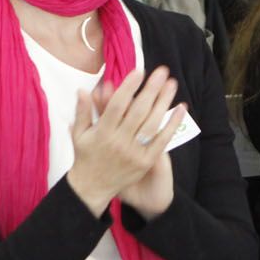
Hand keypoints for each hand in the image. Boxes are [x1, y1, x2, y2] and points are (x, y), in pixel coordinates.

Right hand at [66, 67, 183, 216]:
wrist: (92, 188)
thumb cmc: (85, 156)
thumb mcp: (79, 133)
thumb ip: (83, 111)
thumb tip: (83, 89)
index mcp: (102, 132)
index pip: (117, 106)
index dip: (128, 88)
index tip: (138, 71)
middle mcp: (119, 142)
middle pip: (138, 111)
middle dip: (150, 89)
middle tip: (161, 71)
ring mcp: (134, 153)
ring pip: (151, 123)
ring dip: (163, 102)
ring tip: (172, 84)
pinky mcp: (145, 162)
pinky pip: (161, 140)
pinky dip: (172, 124)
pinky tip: (180, 108)